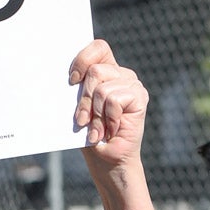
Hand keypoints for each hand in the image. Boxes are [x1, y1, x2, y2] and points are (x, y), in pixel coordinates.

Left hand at [69, 39, 147, 165]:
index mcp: (107, 71)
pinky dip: (108, 119)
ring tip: (98, 130)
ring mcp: (132, 85)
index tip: (72, 80)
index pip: (98, 48)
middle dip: (83, 99)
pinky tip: (111, 130)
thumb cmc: (90, 135)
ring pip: (102, 89)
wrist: (107, 161)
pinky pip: (113, 100)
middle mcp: (121, 74)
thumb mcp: (79, 108)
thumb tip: (69, 77)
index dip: (83, 59)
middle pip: (95, 71)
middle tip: (82, 120)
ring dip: (95, 115)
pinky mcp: (140, 97)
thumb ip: (78, 89)